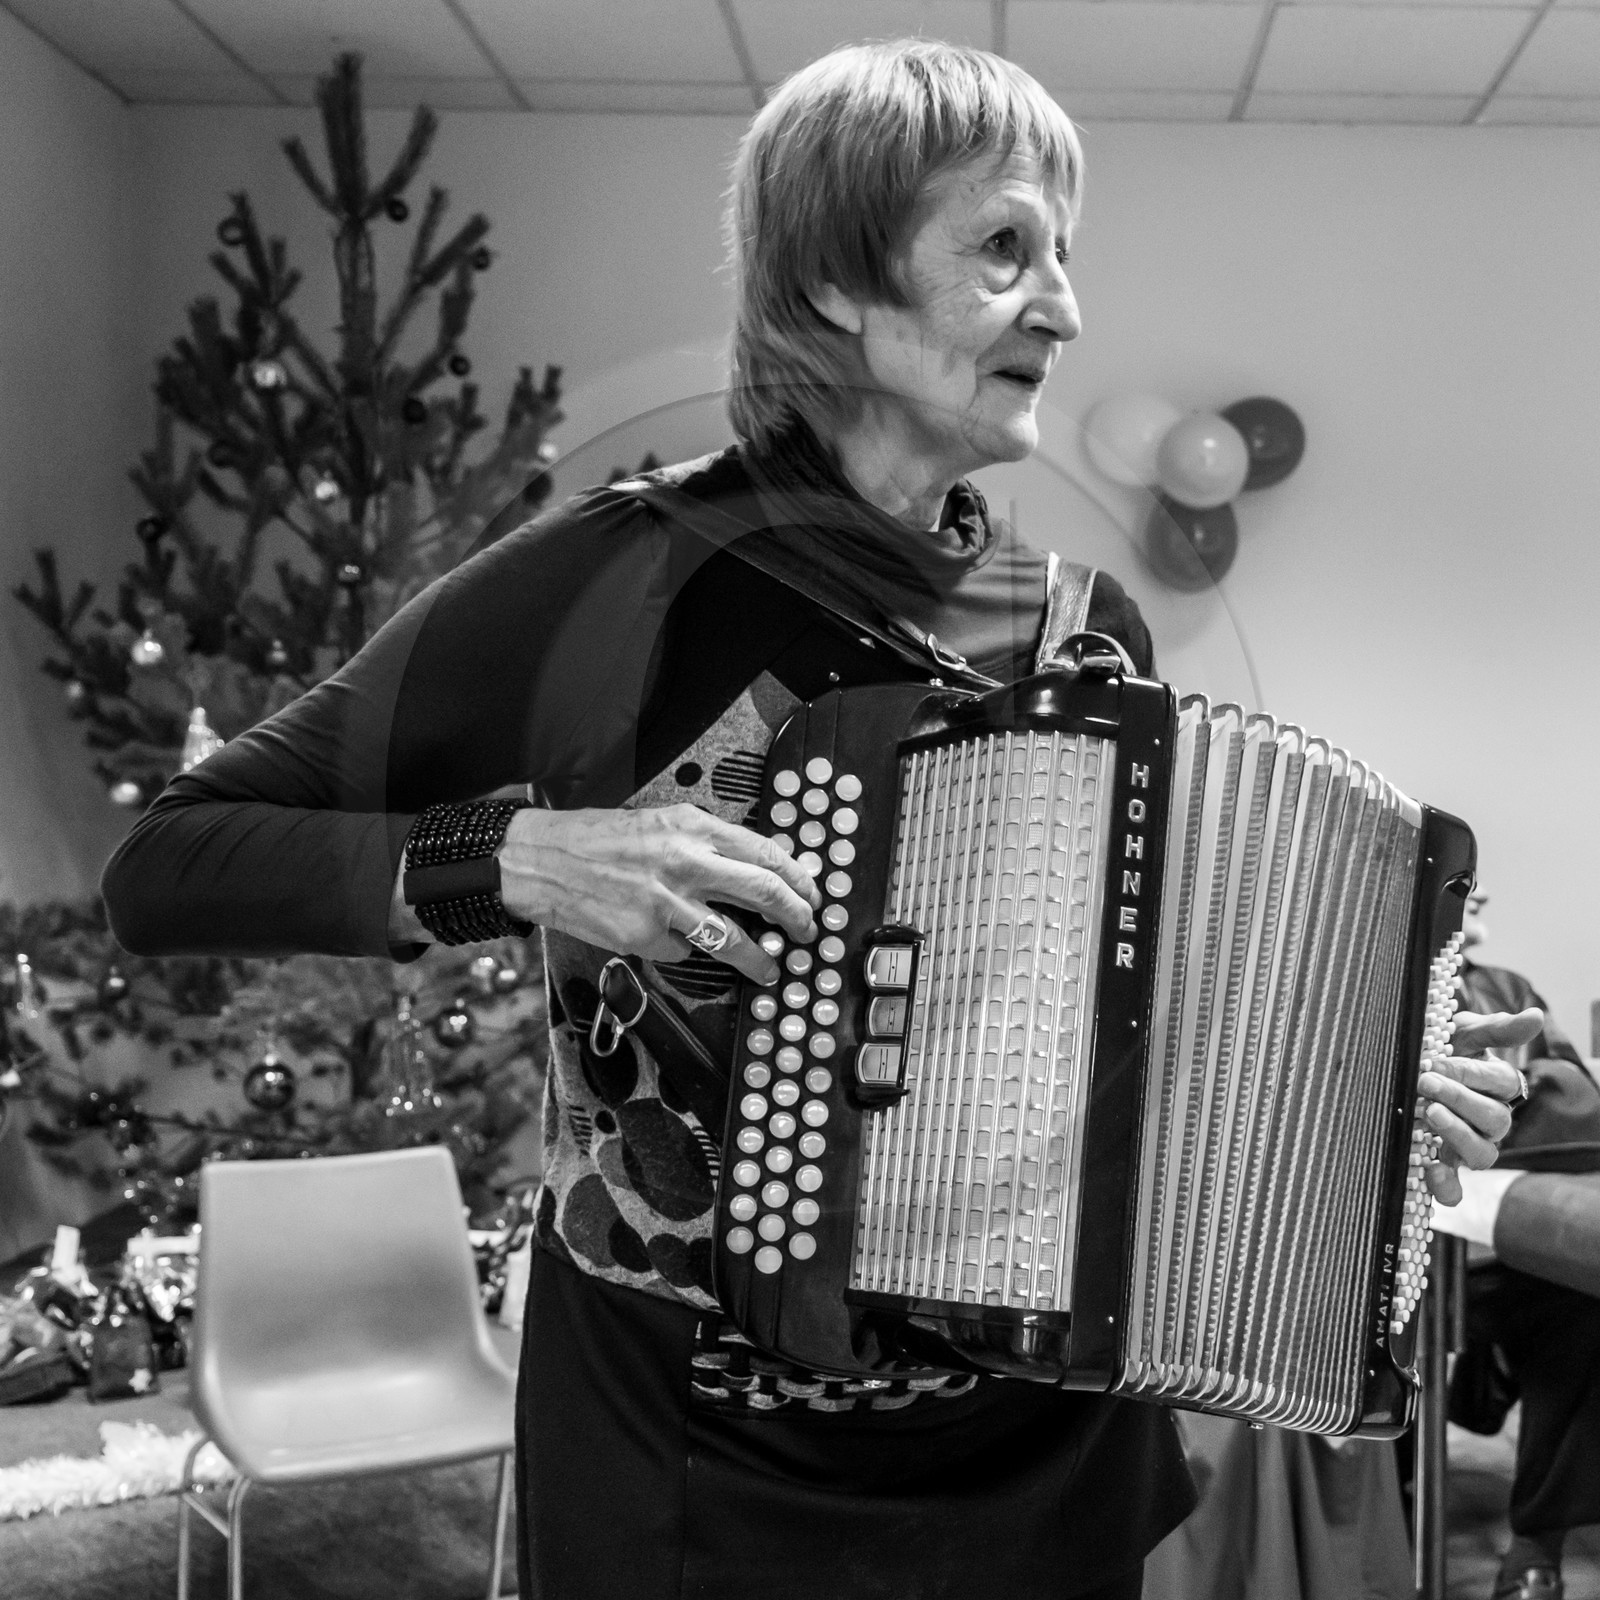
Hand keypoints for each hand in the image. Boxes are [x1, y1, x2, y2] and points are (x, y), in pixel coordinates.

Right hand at [497, 805, 819, 985]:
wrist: (542, 860)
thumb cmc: (599, 840)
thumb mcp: (660, 824)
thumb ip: (706, 843)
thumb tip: (754, 870)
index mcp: (692, 827)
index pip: (766, 853)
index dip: (799, 878)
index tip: (811, 894)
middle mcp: (685, 861)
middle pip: (765, 893)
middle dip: (797, 917)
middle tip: (807, 931)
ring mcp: (666, 902)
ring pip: (733, 939)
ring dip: (760, 959)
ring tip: (770, 968)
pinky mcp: (645, 936)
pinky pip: (683, 953)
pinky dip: (686, 952)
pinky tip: (673, 943)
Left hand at [1418, 1007, 1540, 1204]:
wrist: (1404, 1071)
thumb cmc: (1441, 1050)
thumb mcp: (1462, 1033)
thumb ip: (1495, 1028)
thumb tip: (1535, 1016)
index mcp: (1497, 1086)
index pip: (1499, 1082)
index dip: (1472, 1073)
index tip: (1440, 1061)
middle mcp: (1490, 1120)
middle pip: (1494, 1119)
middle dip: (1460, 1099)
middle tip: (1426, 1082)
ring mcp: (1470, 1146)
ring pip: (1482, 1154)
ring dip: (1458, 1135)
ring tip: (1429, 1113)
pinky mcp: (1446, 1168)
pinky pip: (1454, 1189)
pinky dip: (1446, 1185)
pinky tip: (1430, 1169)